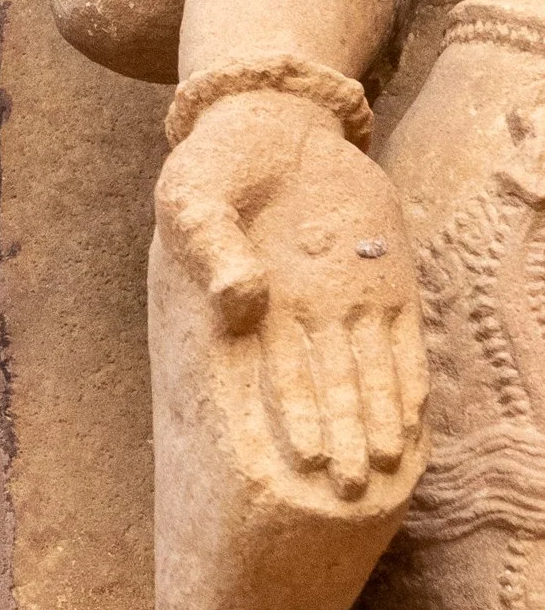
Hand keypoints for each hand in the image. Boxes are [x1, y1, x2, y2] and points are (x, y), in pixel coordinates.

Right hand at [156, 95, 425, 498]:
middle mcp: (301, 314)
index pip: (277, 374)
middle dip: (342, 436)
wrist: (270, 121)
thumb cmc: (217, 165)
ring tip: (388, 466)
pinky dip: (408, 376)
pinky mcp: (383, 273)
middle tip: (354, 488)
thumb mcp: (193, 197)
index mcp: (253, 309)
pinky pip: (402, 335)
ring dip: (378, 418)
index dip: (294, 417)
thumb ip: (212, 249)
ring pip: (368, 371)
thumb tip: (243, 305)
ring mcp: (346, 297)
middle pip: (328, 386)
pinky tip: (416, 417)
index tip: (307, 460)